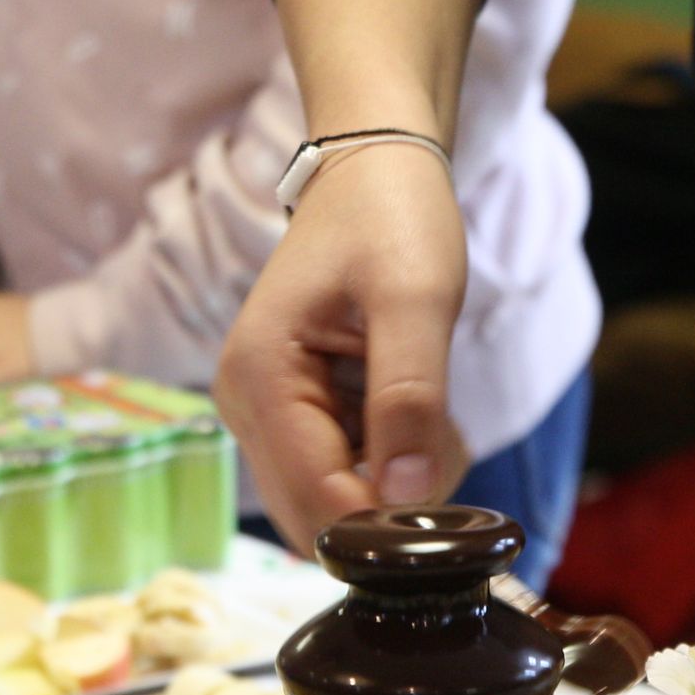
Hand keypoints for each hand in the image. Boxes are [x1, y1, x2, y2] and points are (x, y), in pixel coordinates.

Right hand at [216, 143, 471, 556]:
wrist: (372, 173)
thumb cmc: (392, 219)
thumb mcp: (417, 299)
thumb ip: (410, 397)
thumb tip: (405, 498)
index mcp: (260, 379)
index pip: (318, 502)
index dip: (388, 521)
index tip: (451, 488)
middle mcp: (243, 407)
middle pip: (318, 517)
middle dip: (393, 501)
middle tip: (446, 437)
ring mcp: (261, 413)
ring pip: (334, 502)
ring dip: (396, 479)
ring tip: (434, 410)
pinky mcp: (289, 414)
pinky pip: (341, 473)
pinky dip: (390, 459)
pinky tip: (416, 408)